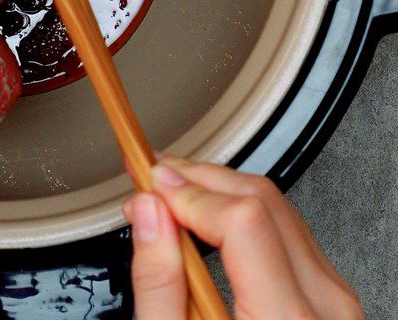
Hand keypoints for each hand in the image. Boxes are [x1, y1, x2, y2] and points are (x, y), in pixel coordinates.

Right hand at [124, 157, 362, 319]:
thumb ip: (158, 282)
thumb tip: (147, 213)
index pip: (242, 219)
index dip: (188, 191)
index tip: (148, 183)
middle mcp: (325, 307)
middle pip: (262, 201)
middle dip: (198, 177)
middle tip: (150, 176)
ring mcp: (335, 301)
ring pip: (277, 207)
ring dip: (218, 189)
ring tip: (170, 195)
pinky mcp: (330, 297)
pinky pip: (287, 229)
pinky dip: (241, 211)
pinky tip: (205, 217)